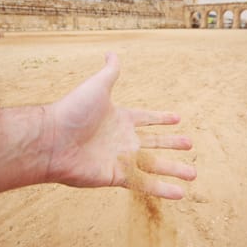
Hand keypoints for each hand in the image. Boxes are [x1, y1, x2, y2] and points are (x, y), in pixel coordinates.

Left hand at [40, 53, 195, 198]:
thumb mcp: (97, 86)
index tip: (177, 119)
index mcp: (120, 119)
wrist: (53, 140)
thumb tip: (111, 52)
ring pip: (154, 165)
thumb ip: (109, 72)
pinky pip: (144, 184)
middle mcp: (122, 139)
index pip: (146, 119)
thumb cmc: (73, 111)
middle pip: (155, 143)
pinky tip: (179, 193)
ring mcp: (120, 159)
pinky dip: (162, 189)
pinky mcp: (116, 177)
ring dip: (174, 169)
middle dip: (172, 144)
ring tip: (193, 173)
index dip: (161, 119)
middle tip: (190, 144)